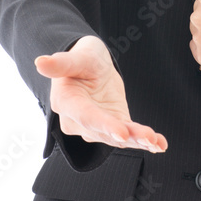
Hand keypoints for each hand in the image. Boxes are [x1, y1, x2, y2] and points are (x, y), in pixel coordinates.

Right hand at [35, 36, 167, 152]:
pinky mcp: (113, 125)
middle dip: (127, 136)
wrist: (89, 65)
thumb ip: (61, 63)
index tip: (121, 132)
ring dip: (138, 140)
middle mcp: (79, 120)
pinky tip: (160, 144)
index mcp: (67, 102)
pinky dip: (144, 140)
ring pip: (118, 137)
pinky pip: (128, 135)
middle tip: (149, 138)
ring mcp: (96, 126)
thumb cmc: (81, 58)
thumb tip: (39, 62)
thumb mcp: (76, 56)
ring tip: (157, 142)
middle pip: (104, 131)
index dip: (103, 125)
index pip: (86, 116)